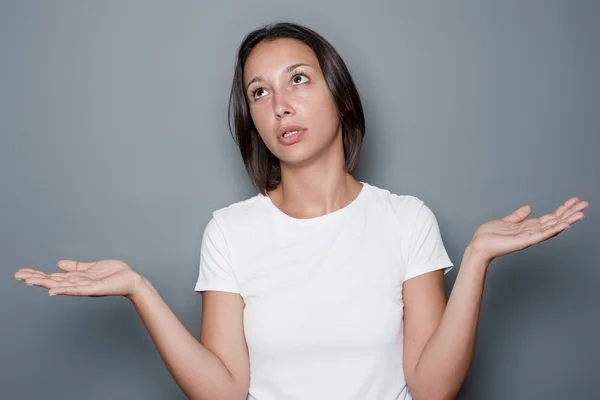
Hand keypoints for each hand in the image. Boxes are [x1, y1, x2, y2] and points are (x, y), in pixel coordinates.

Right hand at [14, 259, 142, 297]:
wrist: (131, 280)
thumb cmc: (114, 274)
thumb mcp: (92, 268)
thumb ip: (76, 267)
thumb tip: (58, 264)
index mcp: (77, 279)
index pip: (53, 277)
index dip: (37, 275)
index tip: (21, 273)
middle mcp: (78, 284)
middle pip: (53, 282)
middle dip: (35, 279)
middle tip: (17, 276)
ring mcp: (86, 287)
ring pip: (61, 286)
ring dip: (45, 284)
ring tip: (29, 281)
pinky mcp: (95, 288)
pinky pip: (77, 289)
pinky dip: (64, 290)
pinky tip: (53, 290)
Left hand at [468, 197, 588, 263]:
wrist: (478, 245)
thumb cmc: (490, 236)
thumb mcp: (506, 221)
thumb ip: (518, 216)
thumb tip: (529, 208)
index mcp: (529, 226)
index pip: (551, 217)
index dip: (563, 209)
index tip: (575, 201)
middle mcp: (532, 232)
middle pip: (556, 221)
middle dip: (570, 213)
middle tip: (585, 204)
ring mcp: (529, 237)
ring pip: (552, 228)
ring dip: (567, 221)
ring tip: (581, 214)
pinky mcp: (524, 241)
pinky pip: (541, 235)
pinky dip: (553, 230)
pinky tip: (564, 224)